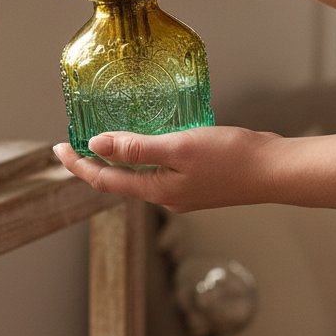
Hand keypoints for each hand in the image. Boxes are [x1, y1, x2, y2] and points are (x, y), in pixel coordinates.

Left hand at [53, 126, 282, 211]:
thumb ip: (136, 148)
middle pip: (117, 181)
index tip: (58, 148)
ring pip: (138, 176)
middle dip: (92, 163)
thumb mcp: (178, 147)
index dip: (77, 164)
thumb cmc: (232, 158)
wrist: (277, 170)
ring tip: (101, 139)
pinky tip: (145, 139)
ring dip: (116, 160)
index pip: (103, 180)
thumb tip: (97, 145)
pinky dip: (142, 156)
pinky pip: (158, 170)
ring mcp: (182, 192)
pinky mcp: (197, 182)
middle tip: (72, 143)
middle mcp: (166, 197)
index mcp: (156, 191)